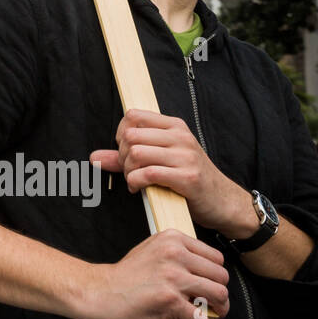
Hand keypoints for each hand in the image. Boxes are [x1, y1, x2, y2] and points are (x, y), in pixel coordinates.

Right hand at [84, 230, 229, 318]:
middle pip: (221, 276)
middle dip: (220, 294)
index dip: (216, 275)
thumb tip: (203, 273)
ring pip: (219, 295)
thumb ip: (177, 255)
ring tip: (210, 315)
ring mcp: (173, 277)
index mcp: (172, 240)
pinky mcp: (170, 301)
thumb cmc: (124, 277)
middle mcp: (175, 255)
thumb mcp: (151, 251)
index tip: (211, 285)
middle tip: (214, 304)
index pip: (215, 257)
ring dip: (218, 310)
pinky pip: (202, 318)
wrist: (99, 292)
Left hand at [90, 109, 252, 234]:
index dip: (121, 134)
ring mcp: (185, 156)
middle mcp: (180, 137)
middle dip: (122, 156)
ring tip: (135, 180)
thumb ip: (125, 157)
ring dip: (129, 171)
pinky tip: (140, 188)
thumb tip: (94, 158)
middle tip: (130, 169)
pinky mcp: (187, 177)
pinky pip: (148, 174)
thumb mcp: (160, 160)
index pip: (133, 116)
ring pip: (136, 153)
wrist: (223, 202)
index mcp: (174, 126)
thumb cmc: (189, 179)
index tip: (126, 151)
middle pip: (130, 136)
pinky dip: (136, 182)